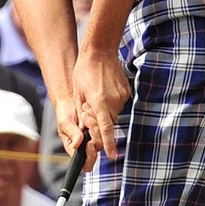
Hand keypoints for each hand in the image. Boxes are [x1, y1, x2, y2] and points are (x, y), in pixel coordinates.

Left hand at [70, 44, 129, 160]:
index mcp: (100, 103)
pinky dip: (110, 104)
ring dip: (104, 112)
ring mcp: (122, 96)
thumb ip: (82, 114)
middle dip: (98, 123)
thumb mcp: (78, 94)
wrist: (100, 50)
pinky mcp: (126, 92)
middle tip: (87, 111)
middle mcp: (114, 102)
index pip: (106, 129)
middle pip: (108, 123)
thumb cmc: (84, 71)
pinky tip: (102, 91)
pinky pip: (118, 105)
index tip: (112, 155)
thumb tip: (85, 131)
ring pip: (113, 114)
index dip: (108, 144)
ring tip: (94, 96)